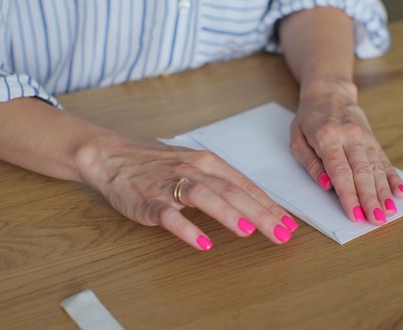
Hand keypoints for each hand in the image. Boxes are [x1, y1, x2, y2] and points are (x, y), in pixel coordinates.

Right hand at [75, 137, 298, 250]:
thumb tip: (254, 204)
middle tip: (280, 232)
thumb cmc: (158, 165)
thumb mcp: (194, 166)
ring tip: (248, 230)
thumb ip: (221, 183)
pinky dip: (187, 228)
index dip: (268, 205)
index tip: (289, 224)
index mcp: (207, 162)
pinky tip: (202, 242)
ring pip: (203, 196)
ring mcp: (170, 184)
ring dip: (227, 213)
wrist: (114, 158)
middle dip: (259, 213)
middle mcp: (192, 169)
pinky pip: (169, 215)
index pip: (244, 185)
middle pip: (231, 190)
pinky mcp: (149, 200)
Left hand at [289, 79, 402, 224]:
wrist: (329, 93)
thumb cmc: (309, 119)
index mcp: (328, 137)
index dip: (348, 195)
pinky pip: (385, 160)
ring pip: (377, 168)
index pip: (340, 171)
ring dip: (384, 193)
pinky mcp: (373, 140)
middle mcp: (350, 136)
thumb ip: (310, 163)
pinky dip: (393, 178)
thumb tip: (326, 184)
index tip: (354, 214)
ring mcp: (365, 138)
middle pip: (363, 172)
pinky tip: (400, 192)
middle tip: (377, 220)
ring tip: (390, 212)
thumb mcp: (297, 139)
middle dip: (371, 199)